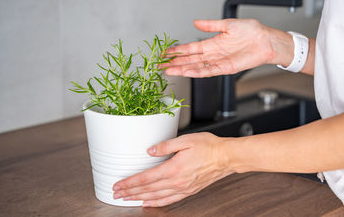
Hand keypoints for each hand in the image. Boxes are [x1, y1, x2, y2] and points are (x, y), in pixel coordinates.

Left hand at [112, 133, 231, 206]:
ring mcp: (183, 188)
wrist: (226, 157)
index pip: (146, 178)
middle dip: (130, 192)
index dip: (130, 182)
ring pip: (156, 196)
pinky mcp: (189, 190)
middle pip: (148, 189)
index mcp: (174, 168)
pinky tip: (149, 203)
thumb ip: (165, 146)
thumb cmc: (209, 147)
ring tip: (128, 199)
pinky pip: (169, 200)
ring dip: (140, 198)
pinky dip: (157, 203)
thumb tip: (150, 150)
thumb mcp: (185, 140)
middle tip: (117, 194)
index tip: (119, 185)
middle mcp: (177, 181)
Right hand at [163, 19, 292, 76]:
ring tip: (168, 70)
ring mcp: (218, 62)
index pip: (190, 48)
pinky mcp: (226, 68)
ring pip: (196, 67)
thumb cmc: (251, 31)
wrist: (266, 40)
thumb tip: (196, 22)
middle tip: (160, 65)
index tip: (165, 52)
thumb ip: (211, 25)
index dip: (177, 51)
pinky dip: (196, 72)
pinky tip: (186, 72)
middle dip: (174, 63)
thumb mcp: (227, 24)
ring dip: (182, 69)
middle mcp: (213, 54)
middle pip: (189, 60)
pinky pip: (208, 71)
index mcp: (212, 43)